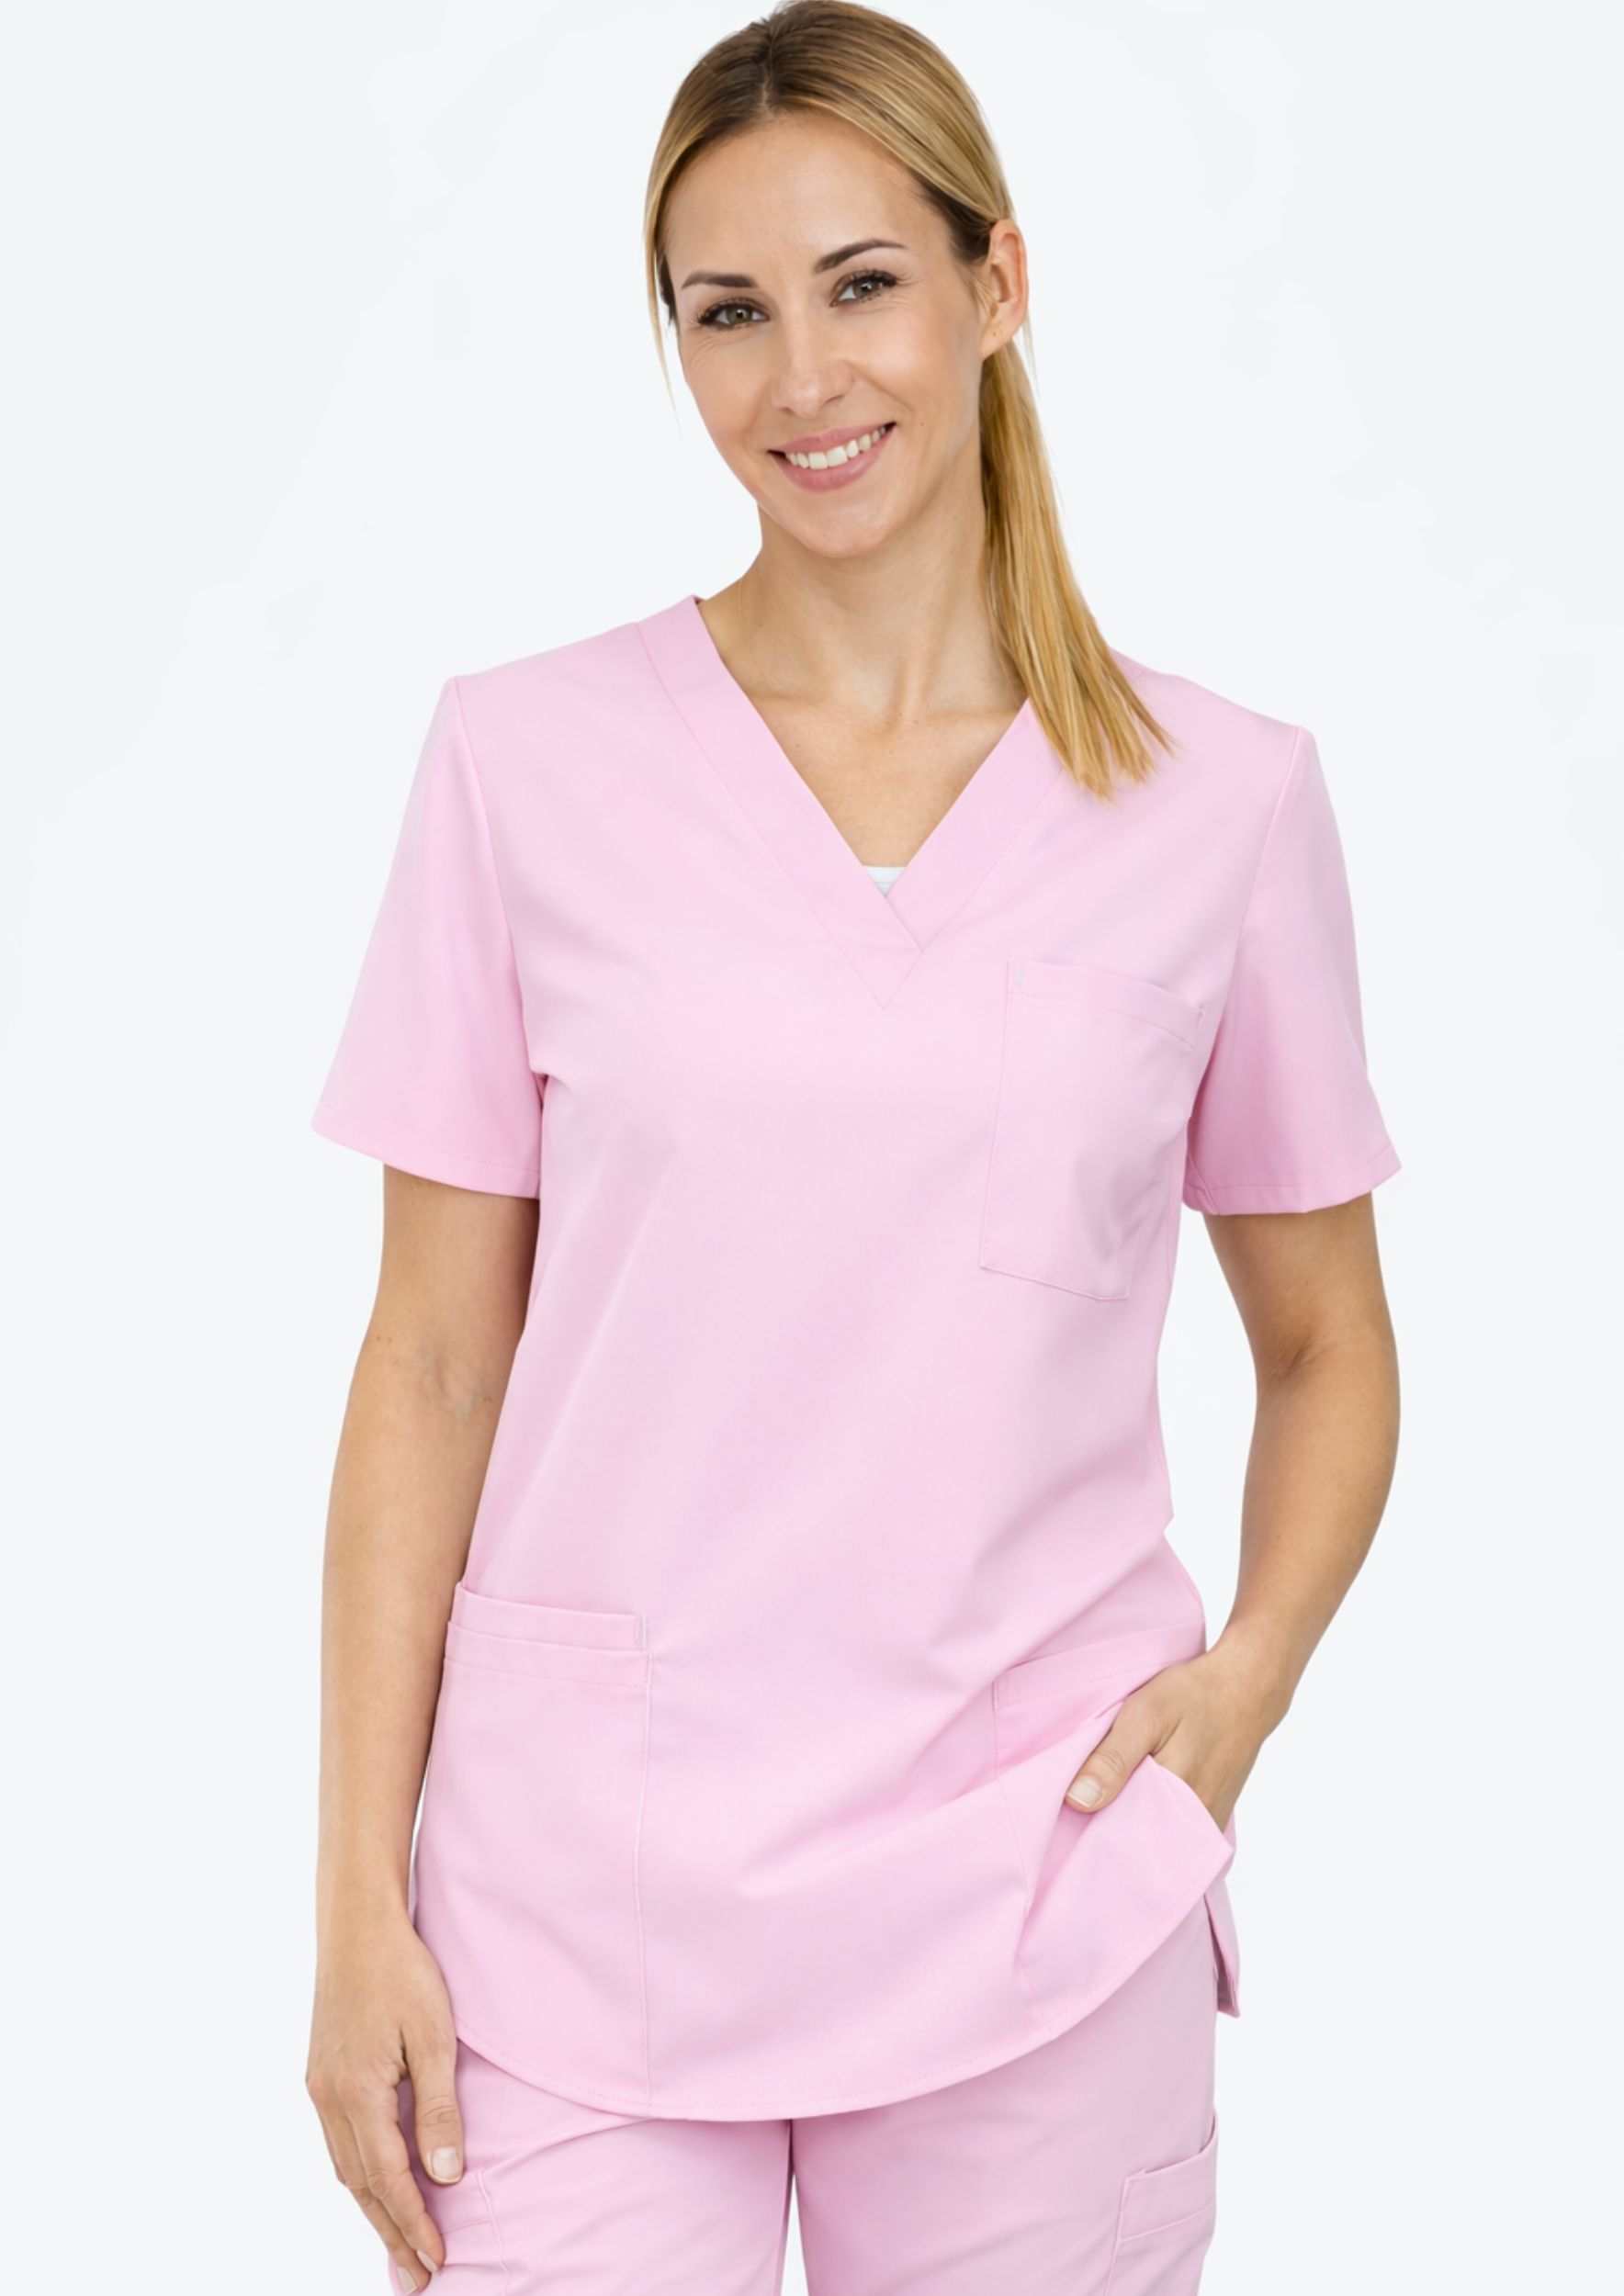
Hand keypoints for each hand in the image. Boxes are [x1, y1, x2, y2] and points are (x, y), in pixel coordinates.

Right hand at [305, 1910, 464, 2288]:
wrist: (357, 1925)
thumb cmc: (403, 1972)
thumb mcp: (434, 2036)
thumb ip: (438, 2108)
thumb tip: (445, 2175)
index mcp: (356, 2093)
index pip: (388, 2180)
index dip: (413, 2224)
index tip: (438, 2260)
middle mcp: (328, 2099)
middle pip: (360, 2186)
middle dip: (391, 2233)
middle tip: (418, 2276)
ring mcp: (319, 2087)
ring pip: (345, 2167)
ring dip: (374, 2207)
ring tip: (402, 2243)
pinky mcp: (320, 2074)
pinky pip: (339, 2141)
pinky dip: (360, 2173)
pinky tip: (378, 2184)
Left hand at [1061, 1646, 1271, 1830]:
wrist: (1247, 1687)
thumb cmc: (1196, 1696)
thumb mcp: (1146, 1714)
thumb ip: (1113, 1759)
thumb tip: (1078, 1801)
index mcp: (1175, 1804)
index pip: (1121, 1841)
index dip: (1090, 1831)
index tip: (1068, 1818)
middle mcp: (1196, 1826)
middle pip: (1138, 1844)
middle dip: (1108, 1829)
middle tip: (1084, 1803)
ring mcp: (1207, 1825)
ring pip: (1156, 1838)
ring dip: (1131, 1822)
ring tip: (1112, 1795)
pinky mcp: (1211, 1817)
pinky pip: (1174, 1829)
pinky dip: (1153, 1816)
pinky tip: (1140, 1792)